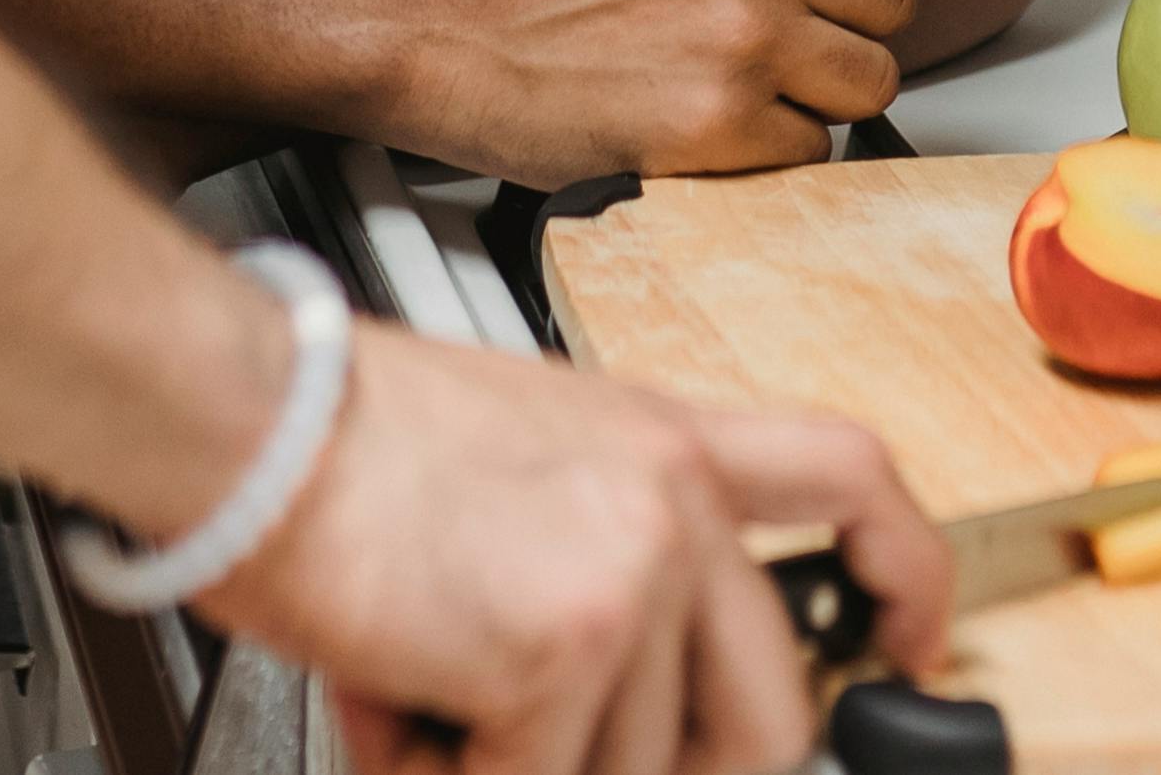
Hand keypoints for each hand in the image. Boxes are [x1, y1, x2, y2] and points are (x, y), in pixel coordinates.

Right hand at [203, 326, 954, 774]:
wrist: (249, 421)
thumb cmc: (341, 435)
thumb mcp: (523, 452)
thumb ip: (601, 541)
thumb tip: (619, 696)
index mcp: (662, 438)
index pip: (849, 479)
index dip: (905, 577)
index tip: (912, 652)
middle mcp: (670, 496)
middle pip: (771, 704)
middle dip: (681, 771)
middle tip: (556, 754)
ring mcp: (632, 568)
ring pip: (636, 767)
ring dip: (522, 765)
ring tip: (428, 699)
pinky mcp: (567, 643)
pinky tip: (397, 709)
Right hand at [381, 0, 946, 181]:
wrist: (452, 24)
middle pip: (895, 5)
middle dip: (837, 23)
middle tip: (751, 22)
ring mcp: (743, 35)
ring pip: (867, 84)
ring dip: (812, 90)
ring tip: (730, 68)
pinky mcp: (718, 125)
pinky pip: (811, 152)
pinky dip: (766, 148)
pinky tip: (702, 112)